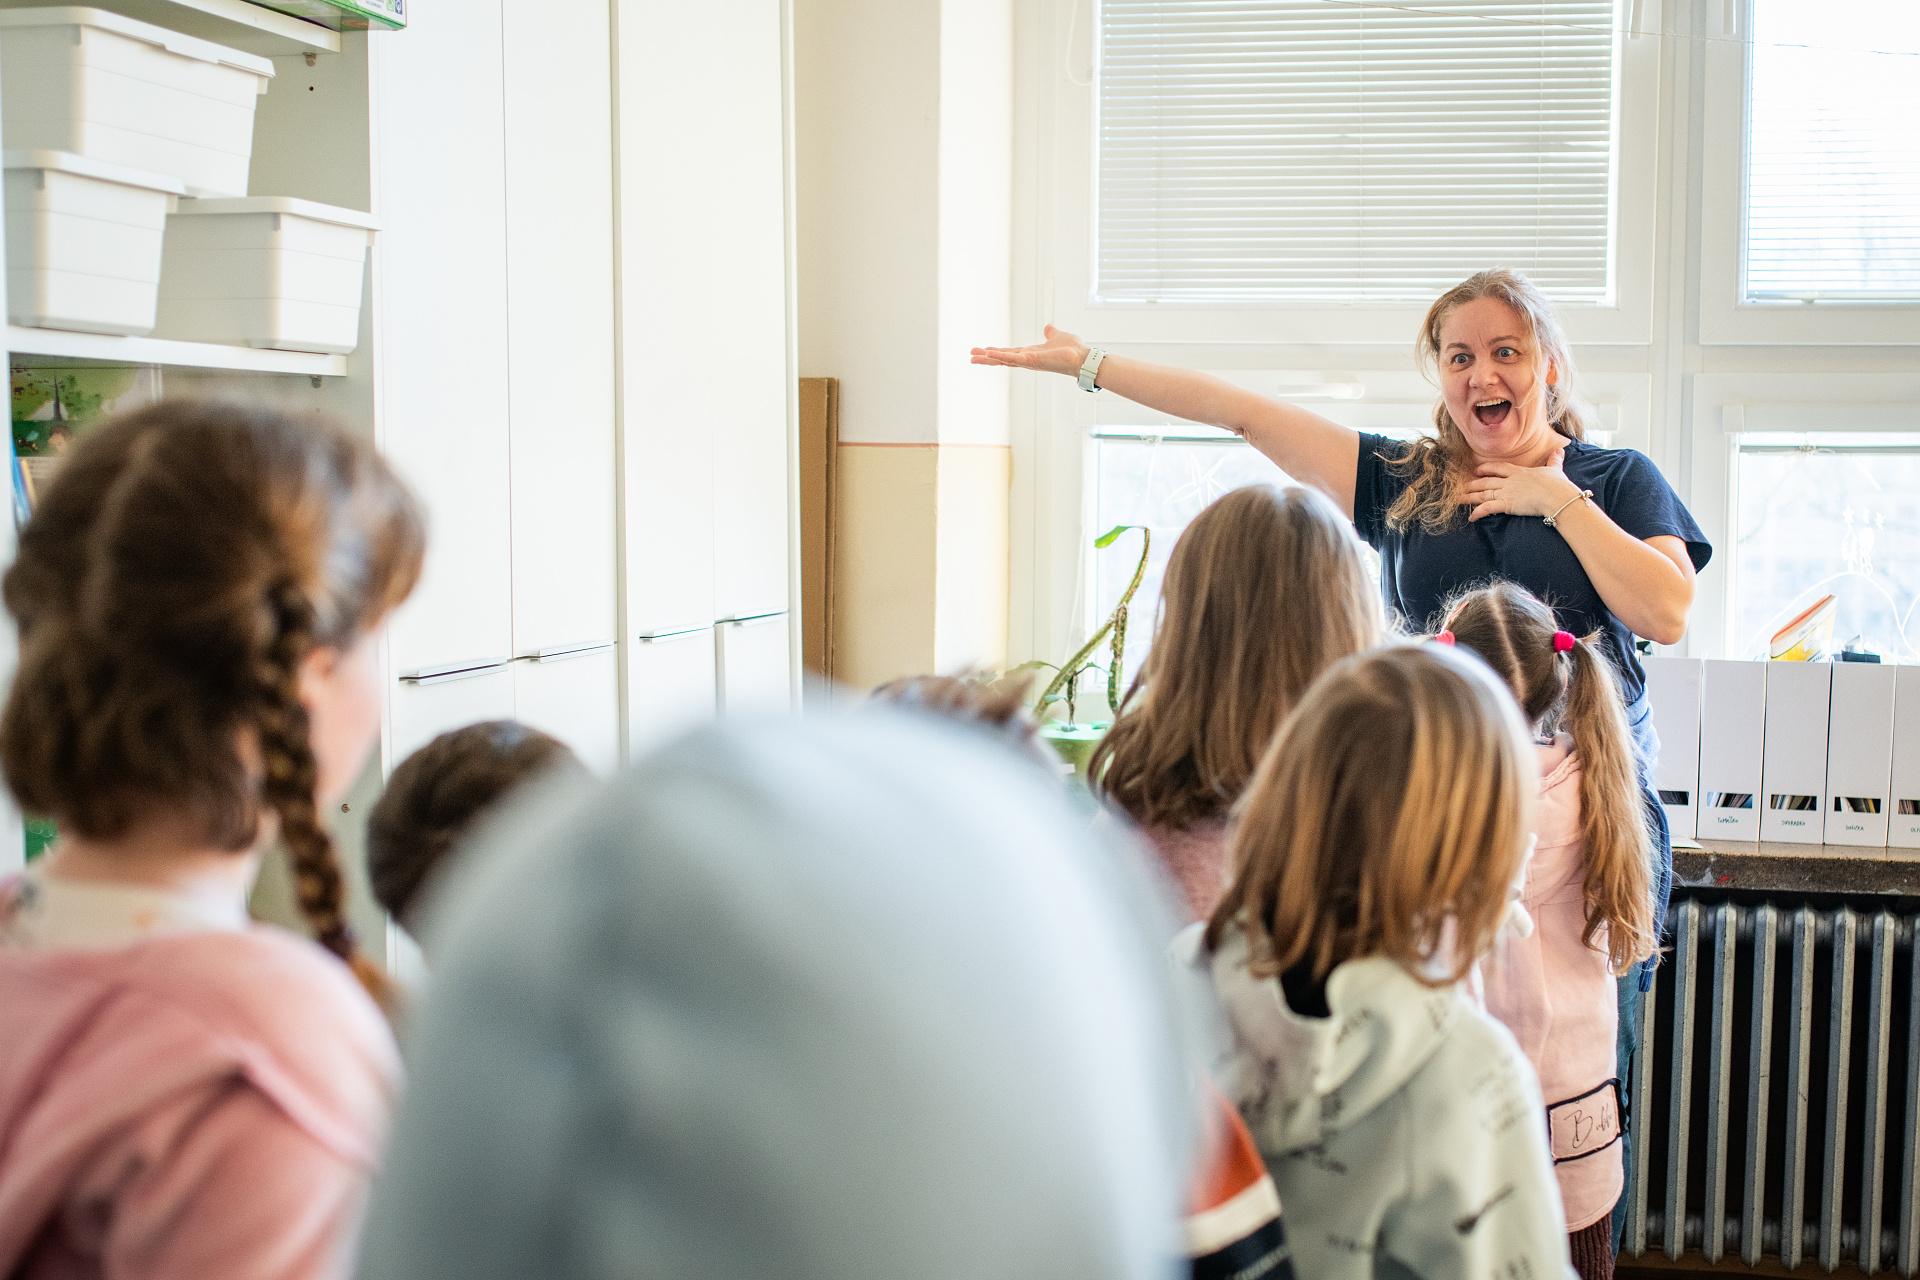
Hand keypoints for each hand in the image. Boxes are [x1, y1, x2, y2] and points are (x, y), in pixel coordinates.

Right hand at [970, 325, 1088, 377]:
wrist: (1082, 357)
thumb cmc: (1072, 350)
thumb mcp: (1057, 336)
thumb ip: (1050, 333)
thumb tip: (1047, 327)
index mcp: (1030, 354)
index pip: (1009, 353)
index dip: (996, 352)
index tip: (983, 351)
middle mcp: (1027, 359)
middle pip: (1002, 359)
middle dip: (986, 358)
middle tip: (971, 357)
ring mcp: (1028, 362)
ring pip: (1004, 360)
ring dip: (989, 358)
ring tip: (974, 357)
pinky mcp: (1032, 361)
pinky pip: (1013, 359)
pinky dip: (1001, 356)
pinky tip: (989, 354)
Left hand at [1463, 449, 1580, 522]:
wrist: (1557, 495)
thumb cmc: (1557, 484)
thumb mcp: (1555, 469)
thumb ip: (1555, 460)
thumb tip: (1560, 450)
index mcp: (1519, 471)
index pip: (1498, 467)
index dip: (1486, 469)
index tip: (1477, 470)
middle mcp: (1510, 481)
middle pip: (1486, 481)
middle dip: (1473, 484)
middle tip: (1461, 486)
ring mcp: (1507, 492)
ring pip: (1483, 493)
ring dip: (1469, 497)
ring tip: (1457, 499)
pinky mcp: (1507, 504)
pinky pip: (1487, 508)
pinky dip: (1477, 513)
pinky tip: (1470, 517)